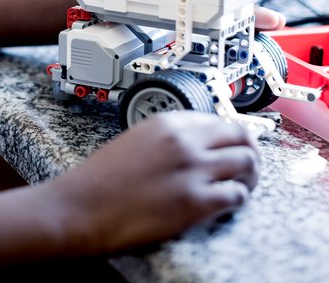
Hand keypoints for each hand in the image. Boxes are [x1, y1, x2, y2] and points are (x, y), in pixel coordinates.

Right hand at [47, 112, 258, 253]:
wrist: (79, 207)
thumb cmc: (99, 180)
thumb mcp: (134, 141)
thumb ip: (167, 140)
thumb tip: (194, 147)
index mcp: (167, 123)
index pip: (219, 120)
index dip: (231, 136)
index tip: (234, 146)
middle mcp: (184, 142)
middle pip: (241, 137)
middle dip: (249, 152)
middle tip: (246, 166)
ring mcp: (192, 171)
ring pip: (246, 164)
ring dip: (248, 177)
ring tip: (240, 187)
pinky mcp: (195, 203)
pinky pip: (236, 196)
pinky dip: (237, 201)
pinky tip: (225, 205)